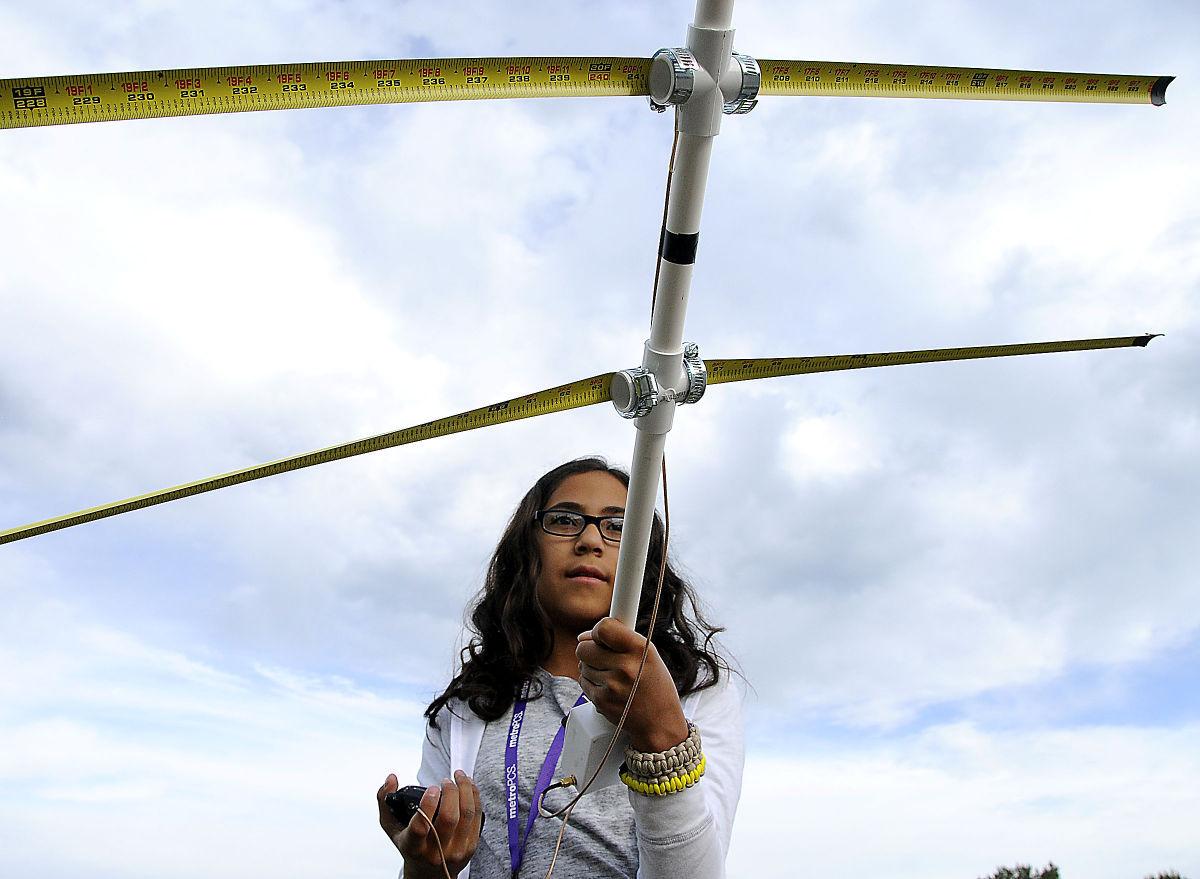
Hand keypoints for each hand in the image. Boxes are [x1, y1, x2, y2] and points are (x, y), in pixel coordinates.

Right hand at [377, 770, 481, 878]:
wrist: (429, 874)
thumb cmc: (411, 847)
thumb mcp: (392, 828)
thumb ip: (385, 801)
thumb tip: (391, 778)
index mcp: (414, 847)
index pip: (421, 827)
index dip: (428, 804)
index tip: (432, 788)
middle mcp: (436, 851)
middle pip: (449, 817)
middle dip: (450, 792)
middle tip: (445, 781)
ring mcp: (456, 849)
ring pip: (467, 814)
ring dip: (465, 789)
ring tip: (459, 777)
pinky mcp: (471, 846)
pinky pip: (477, 817)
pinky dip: (474, 796)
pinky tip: (469, 786)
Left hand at [576, 617, 688, 751]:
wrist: (660, 723)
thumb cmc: (655, 685)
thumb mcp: (649, 654)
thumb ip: (620, 639)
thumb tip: (583, 636)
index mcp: (640, 650)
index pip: (603, 627)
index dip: (597, 631)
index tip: (601, 637)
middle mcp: (626, 667)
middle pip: (584, 647)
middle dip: (590, 650)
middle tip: (604, 658)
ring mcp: (612, 686)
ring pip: (582, 665)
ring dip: (592, 668)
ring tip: (612, 675)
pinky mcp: (602, 701)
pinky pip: (583, 682)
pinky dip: (592, 683)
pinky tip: (609, 688)